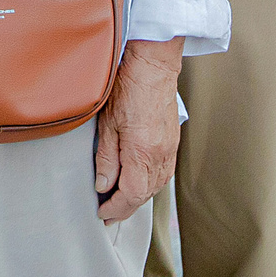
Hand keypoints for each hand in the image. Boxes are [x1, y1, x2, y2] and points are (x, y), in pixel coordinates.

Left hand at [94, 38, 182, 223]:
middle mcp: (160, 155)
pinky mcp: (173, 141)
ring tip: (120, 202)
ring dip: (138, 198)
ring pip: (156, 186)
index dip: (115, 209)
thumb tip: (103, 186)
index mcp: (142, 152)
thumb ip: (106, 158)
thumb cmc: (128, 86)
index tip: (102, 213)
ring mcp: (170, 148)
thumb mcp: (107, 122)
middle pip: (145, 194)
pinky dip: (150, 184)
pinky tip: (138, 182)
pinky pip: (164, 173)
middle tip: (108, 213)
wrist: (154, 63)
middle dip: (126, 208)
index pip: (130, 194)